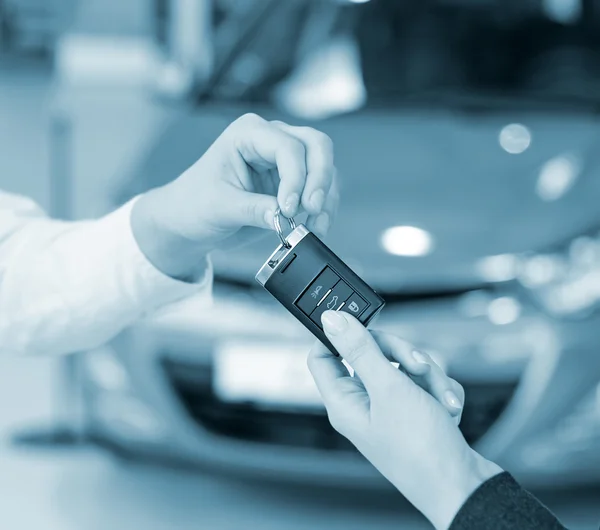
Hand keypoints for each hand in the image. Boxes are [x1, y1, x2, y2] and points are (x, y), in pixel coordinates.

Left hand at [131, 113, 337, 279]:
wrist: (190, 222)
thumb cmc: (194, 204)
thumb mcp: (219, 207)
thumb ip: (253, 210)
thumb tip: (284, 217)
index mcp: (248, 133)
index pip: (288, 147)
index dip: (295, 179)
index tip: (287, 210)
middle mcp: (272, 140)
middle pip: (317, 146)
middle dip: (319, 180)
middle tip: (311, 210)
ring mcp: (286, 161)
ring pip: (325, 169)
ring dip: (324, 199)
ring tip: (313, 227)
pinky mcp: (294, 184)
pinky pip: (320, 191)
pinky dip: (323, 209)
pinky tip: (314, 228)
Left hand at [307, 311, 502, 529]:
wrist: (464, 488)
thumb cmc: (421, 452)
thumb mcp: (388, 390)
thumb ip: (360, 350)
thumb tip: (331, 320)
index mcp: (345, 401)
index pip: (324, 356)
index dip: (339, 337)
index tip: (361, 323)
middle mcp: (364, 404)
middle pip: (372, 354)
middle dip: (402, 356)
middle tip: (417, 367)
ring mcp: (391, 409)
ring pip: (404, 367)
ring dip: (429, 377)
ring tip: (439, 401)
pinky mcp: (416, 413)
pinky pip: (425, 383)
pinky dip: (439, 392)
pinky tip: (447, 411)